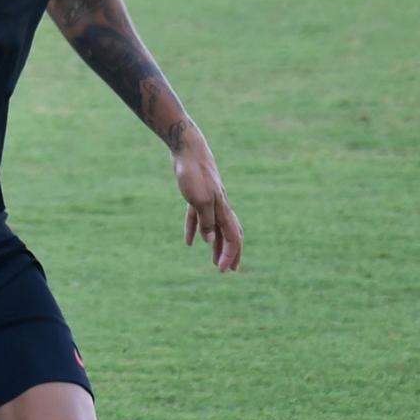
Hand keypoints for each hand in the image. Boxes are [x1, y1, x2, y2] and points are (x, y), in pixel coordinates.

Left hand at [172, 136, 241, 271]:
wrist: (187, 148)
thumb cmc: (194, 172)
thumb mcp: (199, 199)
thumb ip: (206, 220)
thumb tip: (209, 241)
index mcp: (222, 208)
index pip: (232, 236)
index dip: (230, 254)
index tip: (222, 270)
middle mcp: (219, 206)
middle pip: (229, 234)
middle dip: (230, 253)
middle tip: (229, 270)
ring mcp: (208, 200)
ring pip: (215, 228)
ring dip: (216, 245)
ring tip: (214, 260)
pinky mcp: (195, 195)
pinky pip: (197, 218)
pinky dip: (195, 230)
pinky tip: (190, 242)